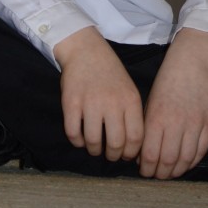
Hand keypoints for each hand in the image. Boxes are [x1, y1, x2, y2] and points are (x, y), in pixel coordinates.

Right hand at [54, 27, 144, 160]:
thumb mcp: (129, 90)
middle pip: (116, 143)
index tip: (126, 155)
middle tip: (109, 155)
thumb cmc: (111, 74)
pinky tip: (80, 139)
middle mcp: (112, 103)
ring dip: (94, 150)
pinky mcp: (71, 102)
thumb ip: (132, 115)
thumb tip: (132, 146)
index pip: (136, 137)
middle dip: (113, 156)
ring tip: (94, 148)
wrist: (86, 51)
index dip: (131, 152)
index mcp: (130, 100)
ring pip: (93, 141)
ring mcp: (90, 102)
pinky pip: (73, 133)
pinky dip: (77, 142)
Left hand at [139, 28, 207, 179]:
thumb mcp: (149, 104)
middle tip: (157, 176)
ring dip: (176, 171)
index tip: (144, 171)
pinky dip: (192, 162)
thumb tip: (142, 157)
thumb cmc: (165, 84)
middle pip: (168, 161)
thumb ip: (147, 130)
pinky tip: (185, 164)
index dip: (147, 168)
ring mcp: (196, 123)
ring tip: (170, 173)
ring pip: (186, 159)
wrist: (191, 65)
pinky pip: (201, 150)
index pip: (150, 155)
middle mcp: (177, 123)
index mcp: (157, 118)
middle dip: (160, 174)